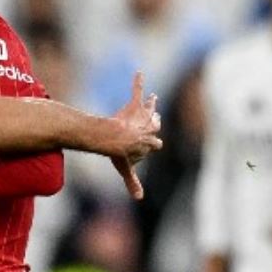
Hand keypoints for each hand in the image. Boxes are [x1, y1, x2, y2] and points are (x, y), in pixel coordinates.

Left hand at [108, 70, 163, 200]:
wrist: (116, 140)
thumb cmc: (122, 154)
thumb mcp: (127, 169)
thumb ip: (132, 182)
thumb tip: (139, 199)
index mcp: (150, 141)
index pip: (155, 142)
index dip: (153, 142)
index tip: (155, 142)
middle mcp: (149, 127)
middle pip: (155, 124)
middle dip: (155, 122)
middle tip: (154, 119)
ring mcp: (142, 116)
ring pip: (149, 109)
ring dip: (150, 104)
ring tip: (152, 98)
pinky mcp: (135, 106)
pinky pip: (137, 91)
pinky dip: (138, 81)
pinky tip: (138, 72)